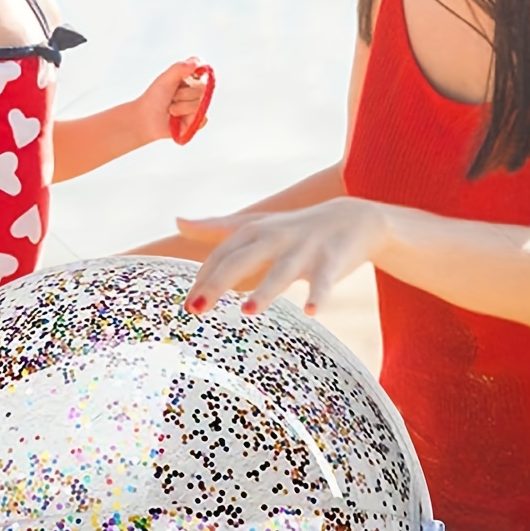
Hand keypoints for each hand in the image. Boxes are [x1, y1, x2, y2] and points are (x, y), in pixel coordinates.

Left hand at [134, 58, 211, 145]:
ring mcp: (195, 106)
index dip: (197, 75)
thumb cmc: (153, 100)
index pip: (201, 70)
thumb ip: (179, 68)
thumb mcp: (165, 79)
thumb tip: (195, 62)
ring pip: (201, 104)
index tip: (185, 79)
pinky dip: (189, 120)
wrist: (146, 121)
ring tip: (171, 110)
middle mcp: (192, 90)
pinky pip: (203, 119)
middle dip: (185, 95)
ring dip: (182, 108)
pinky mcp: (195, 121)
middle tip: (172, 98)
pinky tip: (179, 120)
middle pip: (202, 88)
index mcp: (186, 77)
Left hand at [177, 198, 385, 316]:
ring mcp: (304, 249)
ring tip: (249, 311)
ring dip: (267, 290)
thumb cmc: (294, 228)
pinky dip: (319, 294)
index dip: (203, 280)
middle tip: (196, 310)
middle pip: (242, 260)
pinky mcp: (333, 260)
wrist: (353, 218)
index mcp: (254, 231)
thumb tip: (177, 221)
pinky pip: (324, 280)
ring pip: (282, 271)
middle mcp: (276, 237)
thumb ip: (216, 227)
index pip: (221, 256)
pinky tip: (312, 311)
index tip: (185, 307)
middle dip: (218, 283)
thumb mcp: (256, 224)